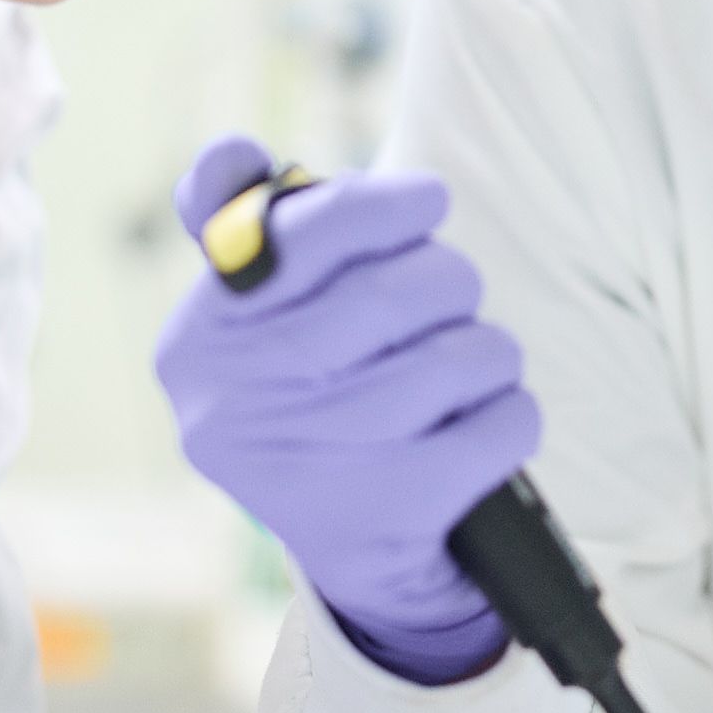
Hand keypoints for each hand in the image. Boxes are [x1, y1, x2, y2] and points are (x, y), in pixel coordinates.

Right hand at [155, 134, 540, 684]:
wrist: (354, 557)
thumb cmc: (313, 398)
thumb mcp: (258, 322)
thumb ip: (246, 229)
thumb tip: (232, 154)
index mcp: (201, 340)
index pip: (294, 239)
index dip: (377, 207)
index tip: (428, 201)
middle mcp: (237, 406)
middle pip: (388, 297)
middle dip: (446, 281)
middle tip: (453, 296)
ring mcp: (313, 464)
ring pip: (455, 359)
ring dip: (488, 350)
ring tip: (474, 364)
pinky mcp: (388, 514)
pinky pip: (496, 426)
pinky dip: (512, 413)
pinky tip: (489, 420)